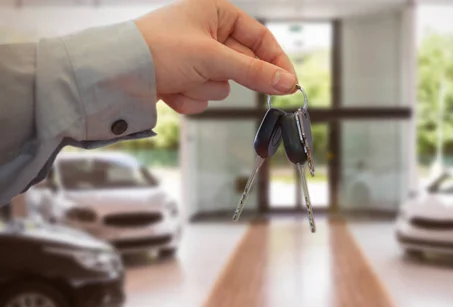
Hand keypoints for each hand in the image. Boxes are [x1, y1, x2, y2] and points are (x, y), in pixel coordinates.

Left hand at [135, 0, 296, 113]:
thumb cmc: (158, 49)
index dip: (275, 61)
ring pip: (222, 85)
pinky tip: (170, 89)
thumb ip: (254, 72)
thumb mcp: (213, 58)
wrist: (115, 73)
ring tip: (181, 78)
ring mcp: (194, 58)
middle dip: (223, 76)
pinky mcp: (183, 79)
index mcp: (215, 13)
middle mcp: (206, 33)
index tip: (288, 83)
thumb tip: (287, 82)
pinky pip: (203, 96)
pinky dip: (189, 98)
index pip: (259, 37)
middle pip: (241, 65)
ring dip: (203, 88)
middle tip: (218, 77)